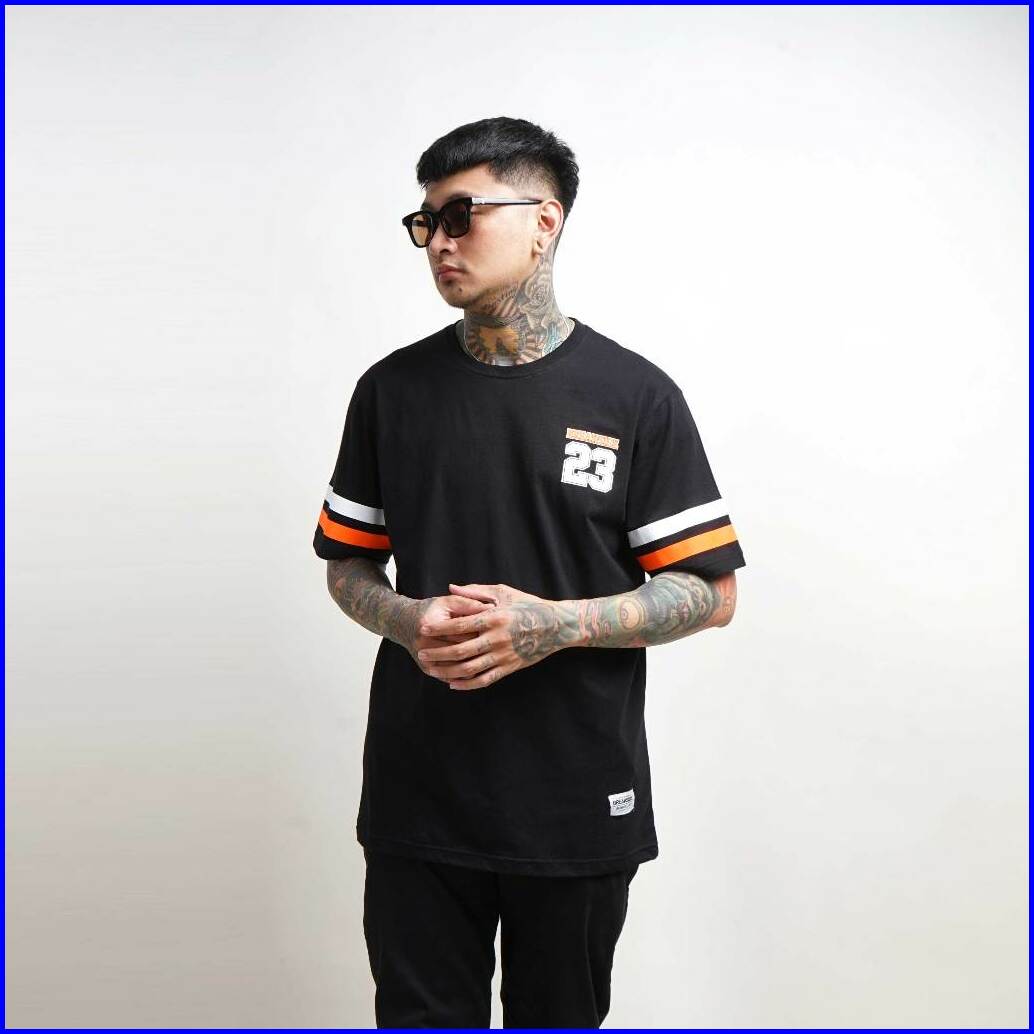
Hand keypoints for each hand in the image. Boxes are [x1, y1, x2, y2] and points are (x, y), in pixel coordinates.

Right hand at [402, 594, 495, 677]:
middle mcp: (424, 643)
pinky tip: (478, 670)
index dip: (482, 630)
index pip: (463, 631)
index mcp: (431, 623)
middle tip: (496, 646)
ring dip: (474, 665)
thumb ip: (467, 603)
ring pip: (456, 667)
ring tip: (490, 659)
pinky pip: (450, 676)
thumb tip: (490, 609)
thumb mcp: (446, 602)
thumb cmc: (430, 610)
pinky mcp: (426, 669)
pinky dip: (464, 675)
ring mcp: (424, 658)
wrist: (404, 623)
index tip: (496, 630)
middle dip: (480, 648)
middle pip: (460, 650)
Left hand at [418, 581, 576, 690]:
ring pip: (470, 668)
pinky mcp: (509, 668)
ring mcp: (503, 655)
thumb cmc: (528, 605)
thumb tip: (451, 587)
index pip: (460, 624)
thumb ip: (476, 591)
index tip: (424, 628)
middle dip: (438, 652)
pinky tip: (453, 684)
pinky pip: (484, 680)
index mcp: (494, 618)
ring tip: (431, 669)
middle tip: (421, 651)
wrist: (557, 626)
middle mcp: (497, 638)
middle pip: (460, 650)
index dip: (440, 627)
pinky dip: (467, 684)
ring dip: (447, 670)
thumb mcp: (503, 593)